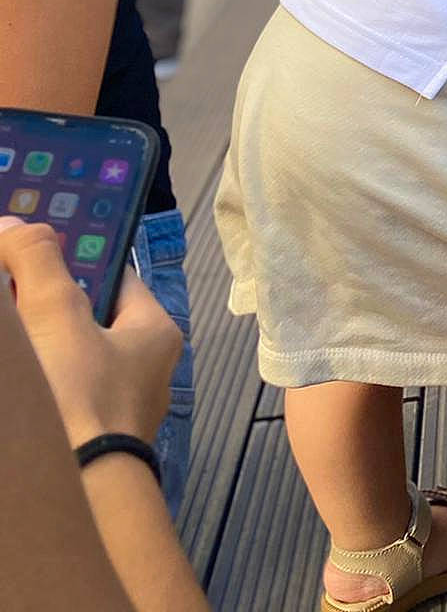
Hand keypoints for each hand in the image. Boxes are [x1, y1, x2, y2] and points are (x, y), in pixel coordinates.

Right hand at [0, 219, 179, 446]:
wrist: (76, 498)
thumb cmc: (80, 400)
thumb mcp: (56, 314)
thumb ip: (38, 262)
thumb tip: (15, 225)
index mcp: (154, 333)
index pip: (115, 278)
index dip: (77, 261)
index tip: (40, 251)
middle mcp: (144, 373)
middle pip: (87, 323)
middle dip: (47, 309)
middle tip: (13, 294)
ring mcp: (116, 414)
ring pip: (71, 365)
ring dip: (39, 351)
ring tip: (15, 340)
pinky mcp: (89, 447)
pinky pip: (61, 403)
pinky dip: (39, 387)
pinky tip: (20, 384)